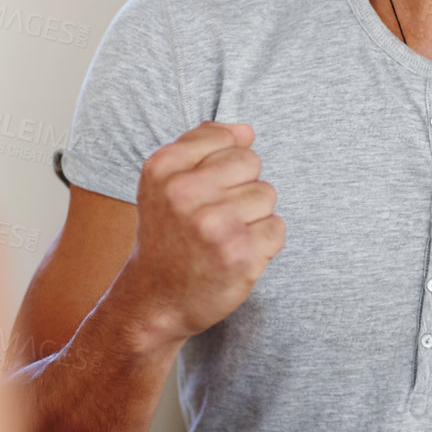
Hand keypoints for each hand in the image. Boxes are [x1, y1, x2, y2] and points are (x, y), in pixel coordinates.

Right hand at [126, 122, 284, 343]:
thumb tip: (246, 130)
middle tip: (215, 216)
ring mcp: (215, 225)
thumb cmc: (166, 238)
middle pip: (251, 162)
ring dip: (253, 216)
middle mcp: (185, 193)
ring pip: (266, 195)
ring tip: (223, 237)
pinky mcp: (241, 255)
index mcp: (164, 168)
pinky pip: (277, 228)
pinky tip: (235, 255)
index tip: (204, 190)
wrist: (154, 301)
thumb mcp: (164, 182)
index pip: (226, 138)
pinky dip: (262, 243)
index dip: (223, 164)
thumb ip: (201, 145)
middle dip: (240, 187)